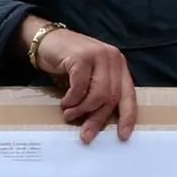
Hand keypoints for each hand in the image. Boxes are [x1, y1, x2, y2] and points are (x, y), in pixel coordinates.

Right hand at [22, 17, 136, 143]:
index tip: (123, 136)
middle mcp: (113, 58)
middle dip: (97, 118)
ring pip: (99, 94)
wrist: (46, 40)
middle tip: (85, 133)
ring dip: (82, 109)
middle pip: (112, 97)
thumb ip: (98, 94)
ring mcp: (98, 55)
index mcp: (119, 65)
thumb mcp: (89, 79)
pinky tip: (65, 102)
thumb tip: (97, 124)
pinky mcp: (82, 56)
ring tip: (69, 114)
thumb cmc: (67, 62)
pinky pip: (80, 88)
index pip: (129, 94)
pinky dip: (71, 99)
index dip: (127, 117)